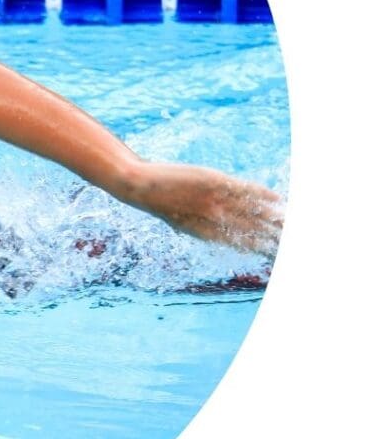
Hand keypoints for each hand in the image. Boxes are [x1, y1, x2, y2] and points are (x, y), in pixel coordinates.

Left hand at [125, 162, 284, 256]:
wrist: (140, 187)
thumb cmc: (161, 205)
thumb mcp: (184, 222)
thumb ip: (208, 229)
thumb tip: (223, 234)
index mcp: (210, 234)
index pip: (246, 246)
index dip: (267, 251)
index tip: (283, 256)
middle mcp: (216, 221)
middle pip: (256, 234)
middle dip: (279, 240)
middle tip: (298, 246)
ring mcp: (217, 202)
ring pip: (255, 214)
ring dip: (278, 220)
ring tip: (295, 226)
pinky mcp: (215, 182)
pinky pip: (245, 191)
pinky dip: (263, 196)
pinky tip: (278, 201)